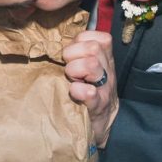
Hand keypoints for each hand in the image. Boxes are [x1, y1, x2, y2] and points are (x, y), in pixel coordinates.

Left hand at [62, 31, 118, 147]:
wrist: (106, 125)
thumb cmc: (91, 94)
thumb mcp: (89, 71)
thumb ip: (79, 56)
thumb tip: (54, 43)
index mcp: (104, 60)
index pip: (96, 37)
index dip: (79, 41)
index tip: (71, 53)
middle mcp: (107, 71)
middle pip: (93, 47)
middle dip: (73, 54)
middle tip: (68, 68)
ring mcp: (104, 88)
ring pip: (92, 65)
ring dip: (75, 70)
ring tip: (71, 80)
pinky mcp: (98, 106)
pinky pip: (90, 93)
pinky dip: (79, 91)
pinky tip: (74, 93)